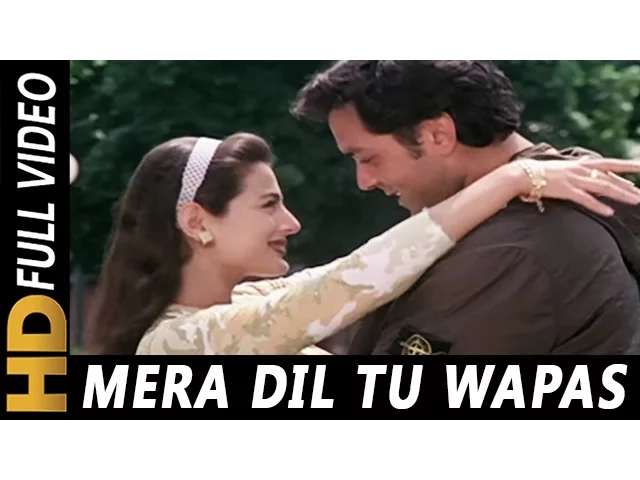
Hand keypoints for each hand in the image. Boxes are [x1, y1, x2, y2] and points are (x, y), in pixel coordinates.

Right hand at [513, 157, 639, 215]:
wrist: (521, 174)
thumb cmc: (537, 172)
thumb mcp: (560, 168)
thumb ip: (574, 171)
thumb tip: (582, 174)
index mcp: (580, 163)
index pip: (608, 164)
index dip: (625, 166)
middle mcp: (580, 170)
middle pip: (610, 176)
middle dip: (629, 182)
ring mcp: (573, 179)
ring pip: (603, 186)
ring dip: (621, 193)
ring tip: (636, 200)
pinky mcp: (565, 190)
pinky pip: (585, 199)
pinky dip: (598, 205)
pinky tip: (609, 212)